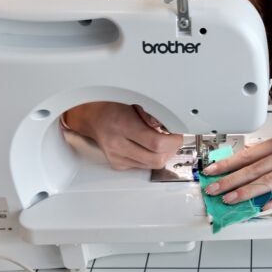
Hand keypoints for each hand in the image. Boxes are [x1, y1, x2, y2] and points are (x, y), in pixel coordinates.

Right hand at [63, 102, 182, 169]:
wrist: (93, 117)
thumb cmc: (113, 107)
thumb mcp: (136, 104)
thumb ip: (155, 118)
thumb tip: (173, 129)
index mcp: (123, 126)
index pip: (156, 143)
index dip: (173, 141)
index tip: (178, 135)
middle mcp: (118, 145)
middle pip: (156, 159)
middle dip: (171, 150)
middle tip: (174, 139)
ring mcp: (117, 157)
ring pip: (151, 166)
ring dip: (162, 155)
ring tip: (162, 142)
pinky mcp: (118, 164)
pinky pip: (143, 166)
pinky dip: (151, 158)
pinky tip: (150, 147)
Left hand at [202, 106, 271, 209]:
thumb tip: (258, 154)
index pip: (249, 154)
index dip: (228, 163)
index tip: (211, 171)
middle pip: (255, 168)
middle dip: (230, 179)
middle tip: (212, 189)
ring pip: (270, 180)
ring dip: (248, 191)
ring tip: (231, 199)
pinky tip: (266, 207)